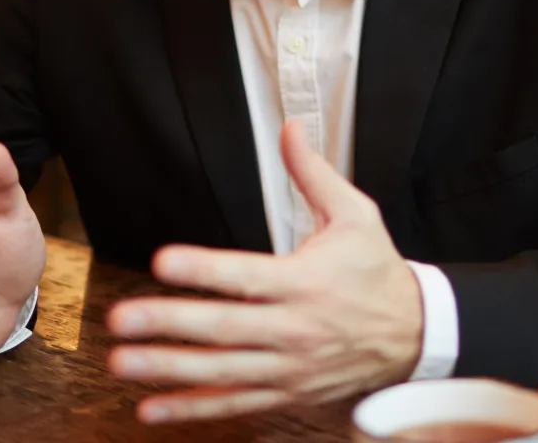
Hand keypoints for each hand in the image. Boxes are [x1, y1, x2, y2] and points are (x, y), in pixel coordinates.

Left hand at [106, 120, 423, 422]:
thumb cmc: (377, 272)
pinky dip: (193, 409)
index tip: (163, 261)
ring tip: (123, 360)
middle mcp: (294, 329)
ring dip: (169, 368)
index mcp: (305, 282)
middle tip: (122, 317)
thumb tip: (291, 129)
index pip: (245, 276)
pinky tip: (153, 407)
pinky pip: (234, 403)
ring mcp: (288, 367)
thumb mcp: (356, 215)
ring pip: (221, 371)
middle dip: (169, 323)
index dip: (202, 269)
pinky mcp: (287, 392)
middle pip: (223, 328)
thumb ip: (314, 174)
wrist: (414, 334)